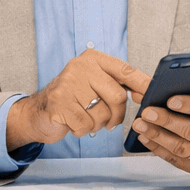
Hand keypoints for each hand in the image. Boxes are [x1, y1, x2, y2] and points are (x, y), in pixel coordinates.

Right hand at [7, 49, 149, 149]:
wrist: (37, 112)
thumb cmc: (72, 99)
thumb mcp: (95, 84)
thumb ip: (118, 85)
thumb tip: (145, 93)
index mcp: (93, 59)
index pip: (125, 70)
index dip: (142, 84)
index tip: (153, 95)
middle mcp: (80, 67)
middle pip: (117, 96)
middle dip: (117, 115)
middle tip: (112, 121)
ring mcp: (67, 84)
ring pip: (102, 113)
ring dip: (98, 124)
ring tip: (87, 119)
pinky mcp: (58, 103)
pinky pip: (85, 124)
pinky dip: (83, 130)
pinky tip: (75, 123)